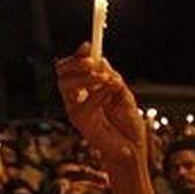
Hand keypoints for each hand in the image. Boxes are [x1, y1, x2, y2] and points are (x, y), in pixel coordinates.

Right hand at [56, 44, 146, 168]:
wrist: (132, 148)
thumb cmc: (128, 124)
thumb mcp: (123, 94)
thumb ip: (111, 77)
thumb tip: (100, 59)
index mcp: (88, 87)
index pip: (74, 66)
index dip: (78, 55)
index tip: (88, 46)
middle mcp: (78, 96)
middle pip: (62, 72)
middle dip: (75, 62)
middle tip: (92, 63)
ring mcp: (76, 108)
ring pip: (64, 84)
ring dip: (84, 76)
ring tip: (104, 78)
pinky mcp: (79, 121)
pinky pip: (82, 102)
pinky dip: (98, 92)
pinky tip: (110, 91)